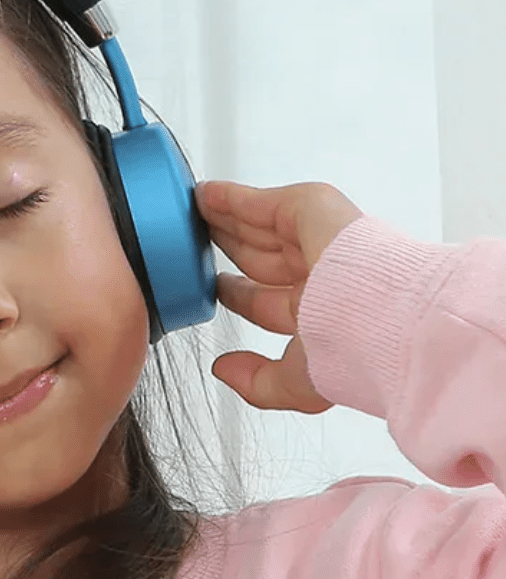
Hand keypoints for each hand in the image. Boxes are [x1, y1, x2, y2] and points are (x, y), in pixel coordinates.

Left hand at [193, 180, 364, 413]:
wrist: (383, 314)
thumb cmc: (359, 351)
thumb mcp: (300, 383)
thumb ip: (259, 382)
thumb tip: (224, 369)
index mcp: (325, 312)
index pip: (269, 302)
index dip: (239, 294)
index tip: (215, 287)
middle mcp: (325, 273)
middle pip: (263, 258)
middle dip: (232, 251)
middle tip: (196, 245)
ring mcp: (321, 238)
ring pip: (261, 227)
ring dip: (226, 219)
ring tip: (195, 215)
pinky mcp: (315, 209)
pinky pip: (262, 202)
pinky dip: (231, 197)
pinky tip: (207, 195)